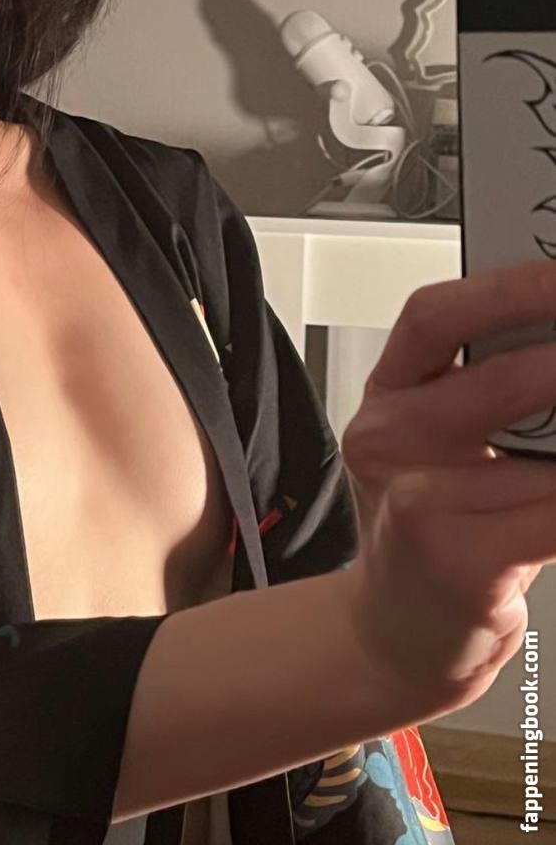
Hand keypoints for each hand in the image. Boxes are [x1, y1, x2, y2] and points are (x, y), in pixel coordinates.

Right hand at [339, 255, 555, 714]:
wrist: (396, 636)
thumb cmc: (438, 532)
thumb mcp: (443, 450)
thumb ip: (494, 396)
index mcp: (387, 397)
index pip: (434, 317)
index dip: (510, 288)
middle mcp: (385, 440)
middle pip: (496, 377)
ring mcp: (414, 501)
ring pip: (542, 451)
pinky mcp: (455, 560)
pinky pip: (555, 514)